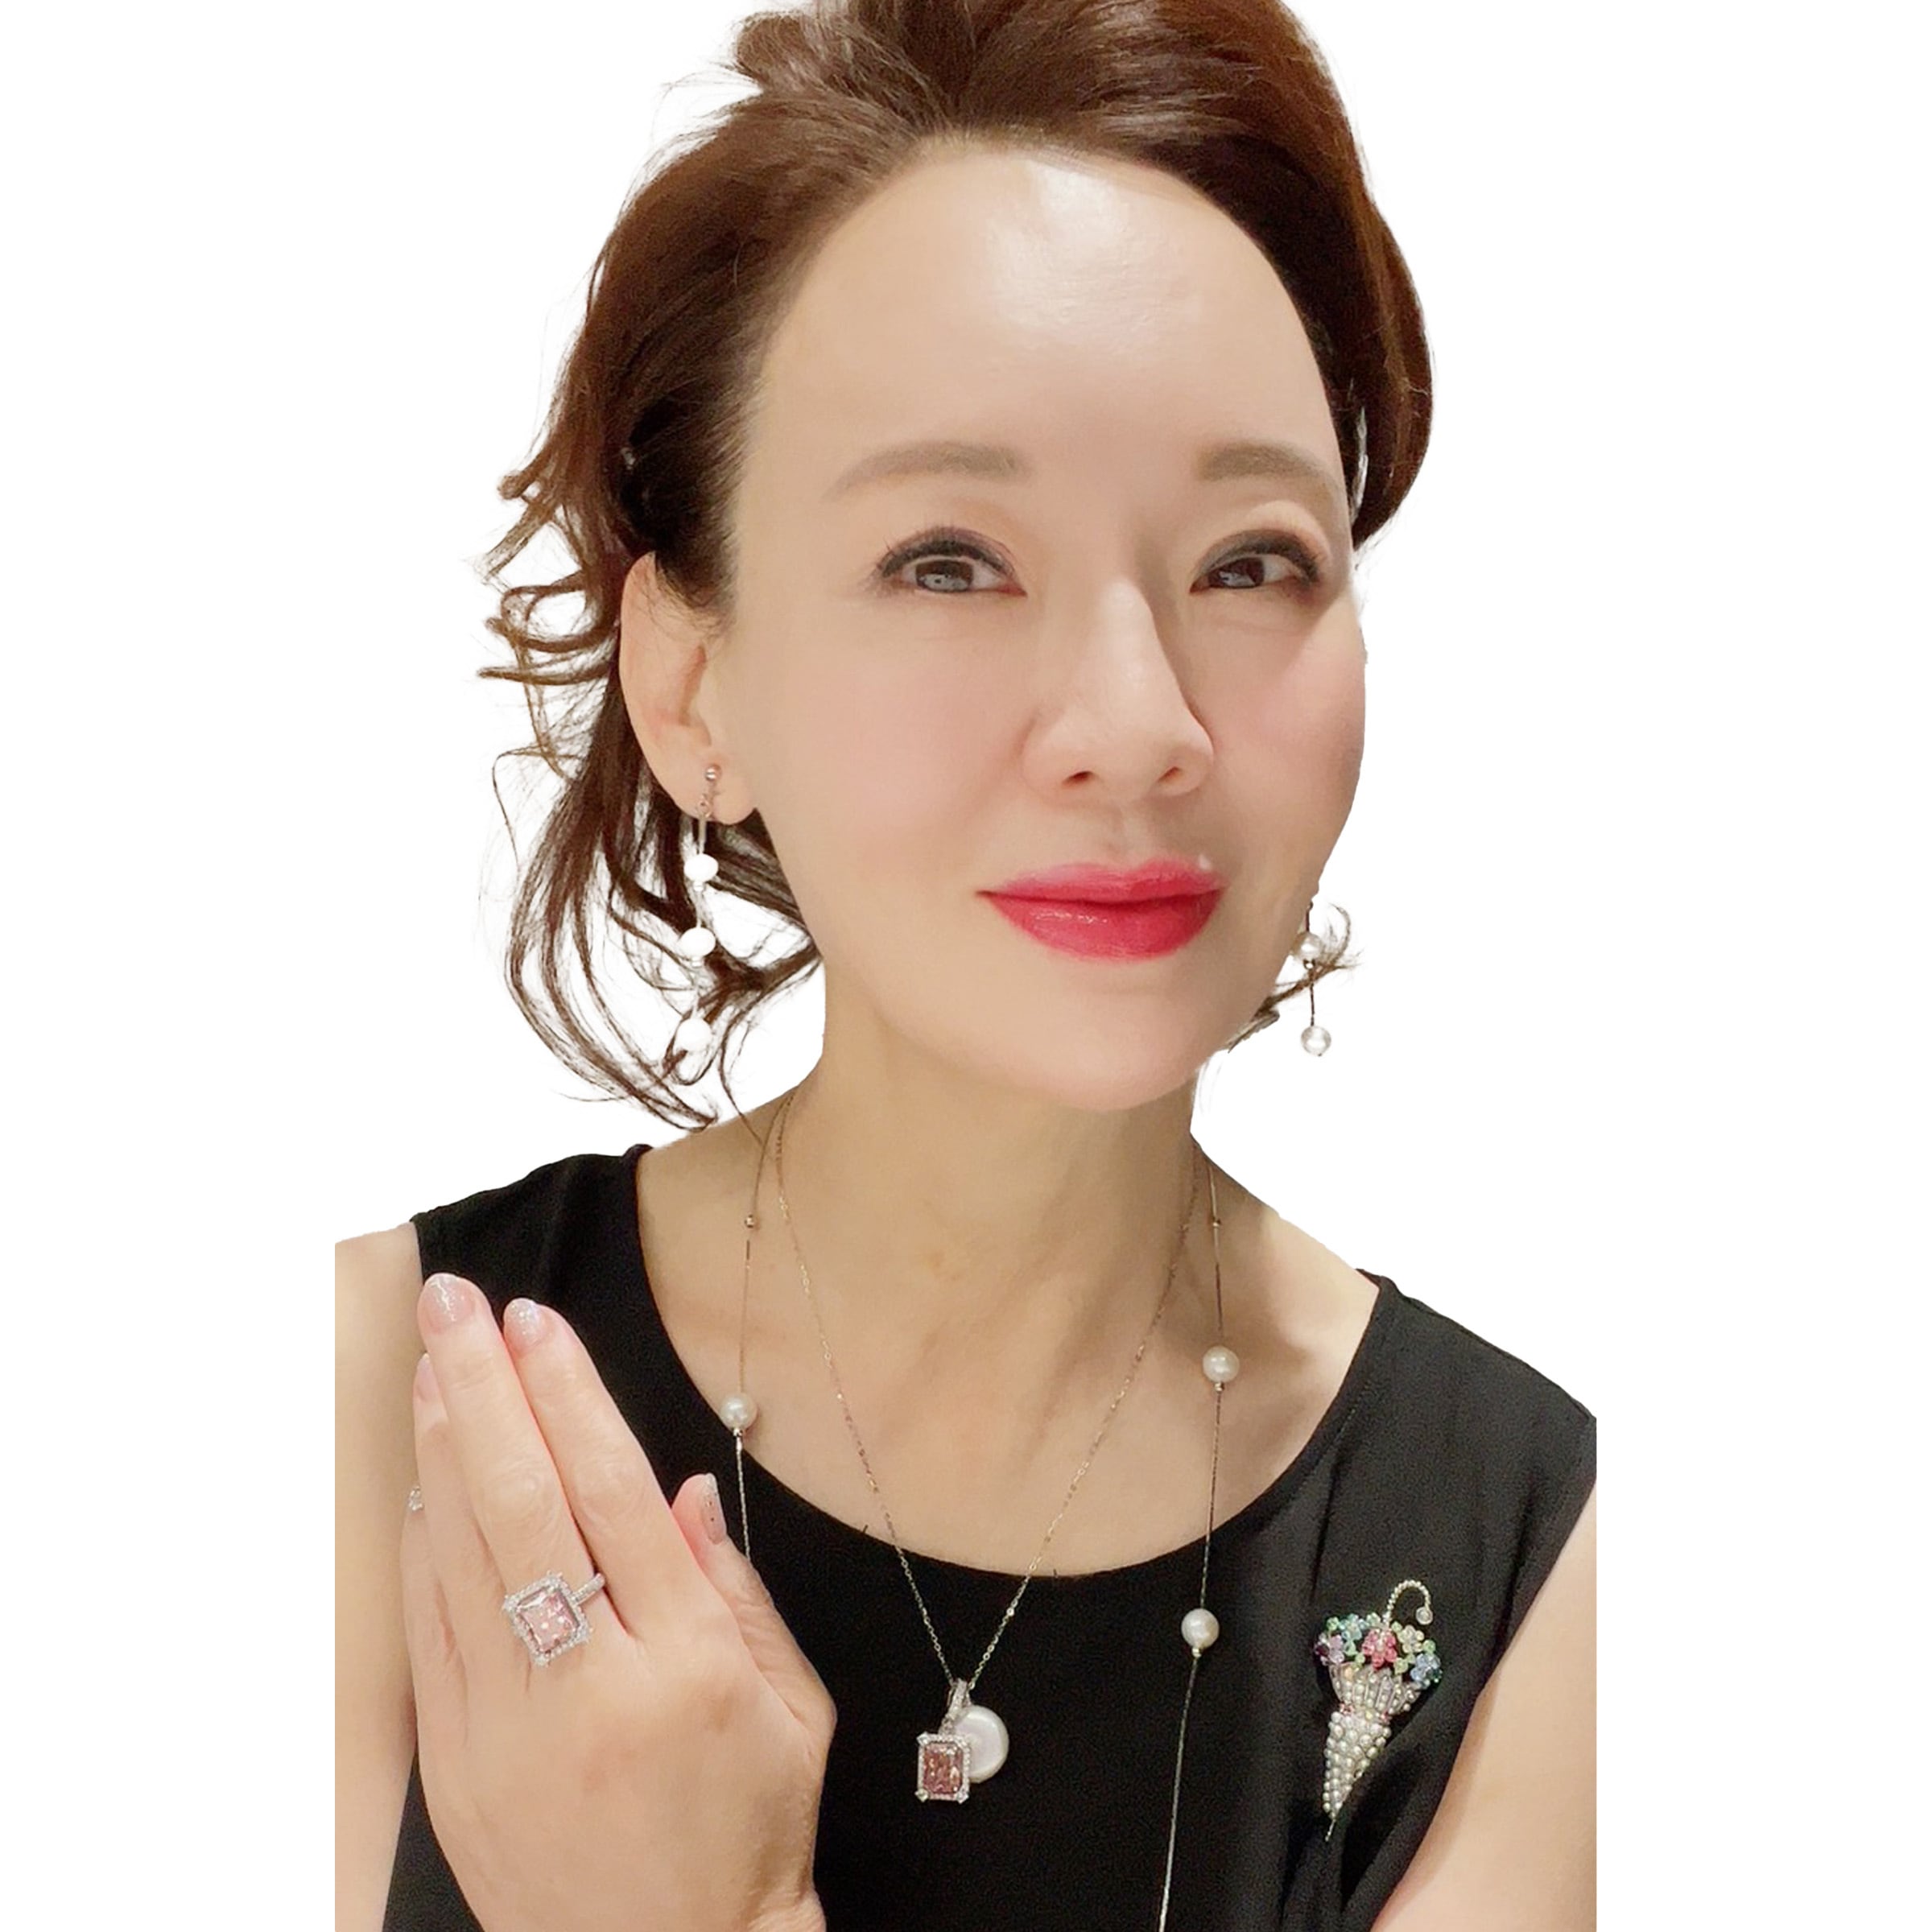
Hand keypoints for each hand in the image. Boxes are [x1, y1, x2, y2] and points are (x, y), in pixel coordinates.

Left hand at [400, 1272, 833, 1931]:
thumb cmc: (745, 1833)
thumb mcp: (792, 1708)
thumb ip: (736, 1590)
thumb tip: (681, 1489)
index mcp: (687, 1661)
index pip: (614, 1492)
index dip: (570, 1396)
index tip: (536, 1322)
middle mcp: (590, 1683)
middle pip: (523, 1503)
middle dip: (485, 1388)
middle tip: (452, 1305)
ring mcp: (509, 1727)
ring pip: (461, 1557)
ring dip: (443, 1449)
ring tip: (431, 1364)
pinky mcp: (455, 1766)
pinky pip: (428, 1632)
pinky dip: (423, 1547)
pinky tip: (425, 1486)